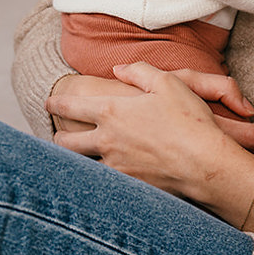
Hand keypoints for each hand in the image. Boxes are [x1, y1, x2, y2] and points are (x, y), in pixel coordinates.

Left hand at [46, 65, 253, 179]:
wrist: (205, 164)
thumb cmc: (190, 119)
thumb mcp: (168, 83)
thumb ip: (139, 71)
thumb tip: (119, 68)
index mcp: (112, 111)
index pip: (71, 105)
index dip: (56, 102)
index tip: (48, 102)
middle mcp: (106, 140)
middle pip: (66, 142)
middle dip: (58, 136)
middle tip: (57, 133)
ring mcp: (116, 166)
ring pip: (83, 165)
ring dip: (78, 160)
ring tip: (79, 158)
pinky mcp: (129, 186)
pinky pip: (107, 181)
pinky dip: (102, 177)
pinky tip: (105, 177)